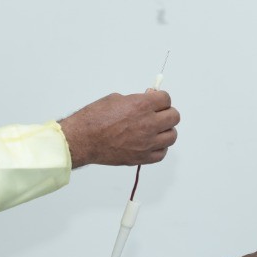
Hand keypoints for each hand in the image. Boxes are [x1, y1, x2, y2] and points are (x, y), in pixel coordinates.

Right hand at [59, 90, 179, 167]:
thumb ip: (135, 100)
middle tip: (159, 114)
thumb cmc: (94, 119)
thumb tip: (144, 101)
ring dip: (166, 131)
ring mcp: (147, 142)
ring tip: (157, 130)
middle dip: (167, 113)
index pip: (166, 99)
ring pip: (171, 136)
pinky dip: (160, 148)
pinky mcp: (142, 157)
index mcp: (142, 106)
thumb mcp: (115, 99)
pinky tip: (152, 143)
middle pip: (174, 117)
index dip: (161, 99)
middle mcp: (148, 124)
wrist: (82, 139)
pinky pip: (162, 153)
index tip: (157, 101)